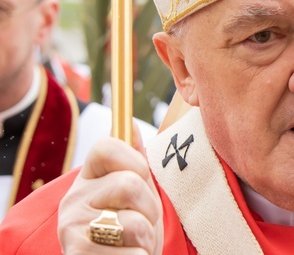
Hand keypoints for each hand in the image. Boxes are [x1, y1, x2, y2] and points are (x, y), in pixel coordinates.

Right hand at [58, 122, 162, 253]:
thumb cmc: (131, 232)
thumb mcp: (137, 193)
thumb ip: (134, 160)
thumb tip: (130, 123)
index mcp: (88, 178)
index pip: (106, 146)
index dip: (135, 162)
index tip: (141, 180)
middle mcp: (73, 200)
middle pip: (129, 185)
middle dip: (150, 210)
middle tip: (142, 225)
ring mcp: (72, 230)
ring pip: (134, 223)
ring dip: (146, 239)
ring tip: (134, 245)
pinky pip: (131, 254)